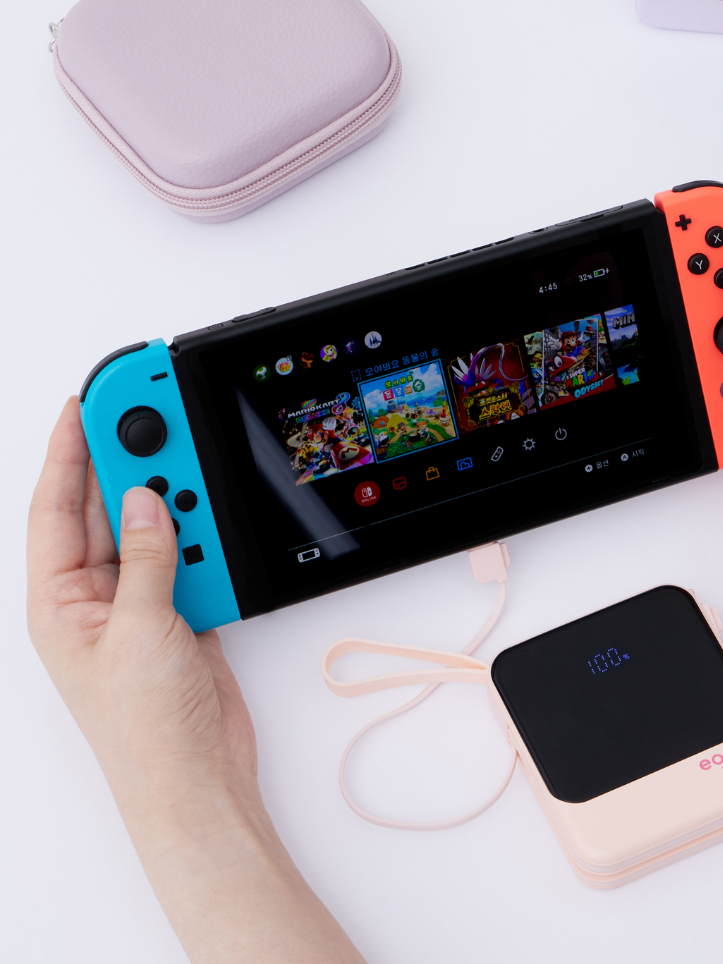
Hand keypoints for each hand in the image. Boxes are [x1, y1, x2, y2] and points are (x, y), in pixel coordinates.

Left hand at [27, 400, 254, 809]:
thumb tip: (150, 501)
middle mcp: (94, 597)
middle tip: (151, 412)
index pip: (57, 508)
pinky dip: (203, 533)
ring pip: (154, 529)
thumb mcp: (139, 631)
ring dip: (173, 496)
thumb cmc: (144, 726)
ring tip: (190, 455)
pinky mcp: (181, 611)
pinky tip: (211, 511)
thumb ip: (147, 560)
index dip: (70, 451)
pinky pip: (189, 555)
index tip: (89, 403)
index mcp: (58, 601)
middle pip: (108, 510)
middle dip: (127, 461)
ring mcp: (140, 603)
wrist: (196, 775)